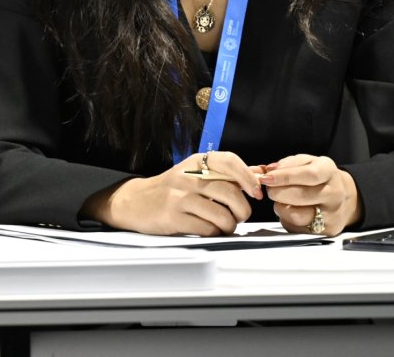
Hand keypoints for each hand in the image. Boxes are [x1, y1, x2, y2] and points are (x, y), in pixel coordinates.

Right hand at [85, 152, 263, 235]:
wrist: (134, 202)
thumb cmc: (170, 189)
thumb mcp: (194, 173)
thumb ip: (224, 174)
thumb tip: (258, 173)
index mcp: (196, 162)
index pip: (229, 161)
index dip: (248, 178)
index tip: (256, 192)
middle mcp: (188, 176)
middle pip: (231, 193)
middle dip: (242, 211)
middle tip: (238, 216)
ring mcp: (180, 197)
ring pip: (222, 215)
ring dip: (229, 226)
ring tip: (223, 225)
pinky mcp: (174, 217)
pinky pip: (207, 229)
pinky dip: (214, 233)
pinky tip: (207, 229)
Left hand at [260, 154, 361, 236]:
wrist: (341, 198)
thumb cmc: (318, 178)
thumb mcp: (307, 162)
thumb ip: (289, 164)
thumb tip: (271, 170)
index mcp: (329, 172)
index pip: (309, 175)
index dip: (285, 177)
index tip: (267, 178)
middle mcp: (335, 194)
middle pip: (302, 196)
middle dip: (278, 192)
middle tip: (269, 189)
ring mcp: (332, 214)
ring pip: (298, 215)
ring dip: (280, 207)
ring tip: (279, 199)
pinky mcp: (327, 230)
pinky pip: (298, 227)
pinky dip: (286, 218)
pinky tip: (288, 209)